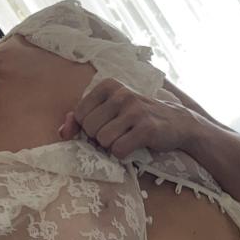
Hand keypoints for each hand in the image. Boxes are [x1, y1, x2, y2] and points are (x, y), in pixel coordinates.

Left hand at [60, 80, 197, 158]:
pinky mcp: (147, 128)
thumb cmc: (137, 118)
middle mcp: (121, 94)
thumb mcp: (110, 111)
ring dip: (112, 146)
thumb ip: (82, 118)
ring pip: (103, 140)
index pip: (80, 114)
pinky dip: (123, 154)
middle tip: (117, 134)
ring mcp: (135, 110)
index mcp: (108, 86)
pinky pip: (119, 149)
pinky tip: (134, 146)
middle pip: (90, 128)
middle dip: (100, 138)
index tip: (104, 126)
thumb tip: (63, 131)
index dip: (89, 127)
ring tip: (126, 138)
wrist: (177, 123)